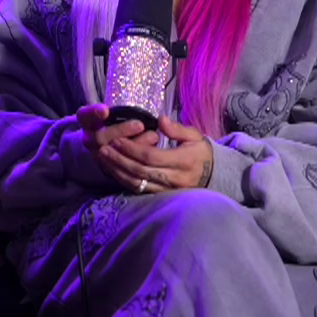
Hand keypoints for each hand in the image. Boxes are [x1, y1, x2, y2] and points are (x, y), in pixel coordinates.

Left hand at [76, 106, 213, 193]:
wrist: (213, 174)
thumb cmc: (200, 150)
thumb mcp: (194, 135)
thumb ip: (177, 129)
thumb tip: (160, 120)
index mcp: (184, 161)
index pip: (152, 157)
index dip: (132, 149)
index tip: (117, 139)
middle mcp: (175, 178)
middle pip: (141, 171)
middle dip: (120, 160)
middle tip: (103, 149)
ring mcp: (169, 190)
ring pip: (138, 184)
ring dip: (118, 172)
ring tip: (104, 159)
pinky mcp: (163, 196)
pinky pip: (140, 190)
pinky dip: (125, 181)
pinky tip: (114, 170)